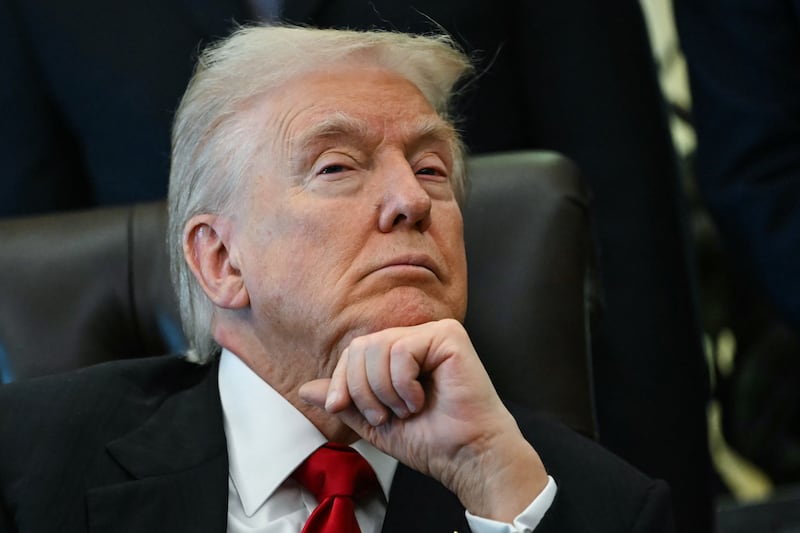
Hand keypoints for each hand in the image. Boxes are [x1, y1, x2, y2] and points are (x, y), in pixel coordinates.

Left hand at [299, 318, 548, 521]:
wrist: (466, 457)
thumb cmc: (430, 441)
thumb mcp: (373, 422)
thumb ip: (344, 401)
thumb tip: (305, 389)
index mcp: (400, 354)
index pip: (354, 351)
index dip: (341, 380)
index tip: (340, 408)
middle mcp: (417, 338)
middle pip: (361, 346)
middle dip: (361, 389)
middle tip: (384, 415)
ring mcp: (434, 333)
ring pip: (377, 347)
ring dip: (383, 391)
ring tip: (406, 410)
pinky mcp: (448, 336)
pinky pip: (401, 350)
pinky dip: (402, 384)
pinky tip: (420, 399)